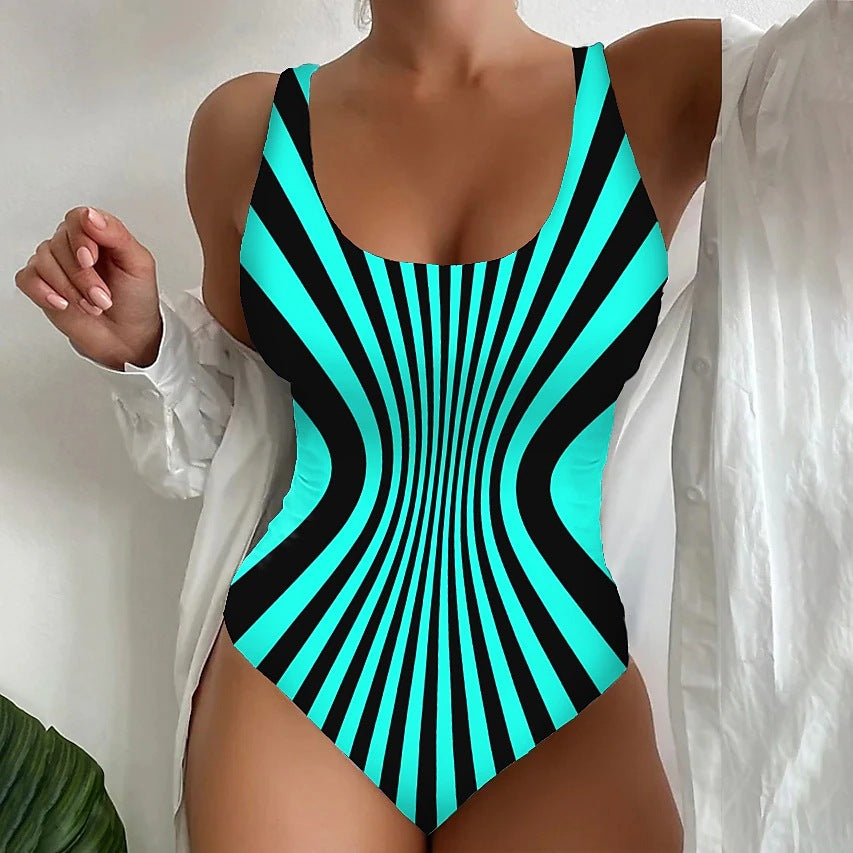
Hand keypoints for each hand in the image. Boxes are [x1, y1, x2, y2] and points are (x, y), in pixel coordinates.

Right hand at [14, 206, 162, 369]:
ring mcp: (55, 264)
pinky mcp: (41, 285)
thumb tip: (91, 216)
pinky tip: (64, 304)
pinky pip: (27, 279)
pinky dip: (44, 293)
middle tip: (102, 297)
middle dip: (82, 277)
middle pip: (59, 244)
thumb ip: (117, 235)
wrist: (128, 336)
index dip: (80, 239)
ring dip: (70, 289)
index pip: (76, 219)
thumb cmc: (136, 299)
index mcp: (97, 234)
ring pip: (43, 262)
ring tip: (92, 305)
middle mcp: (73, 245)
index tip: (90, 260)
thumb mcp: (139, 264)